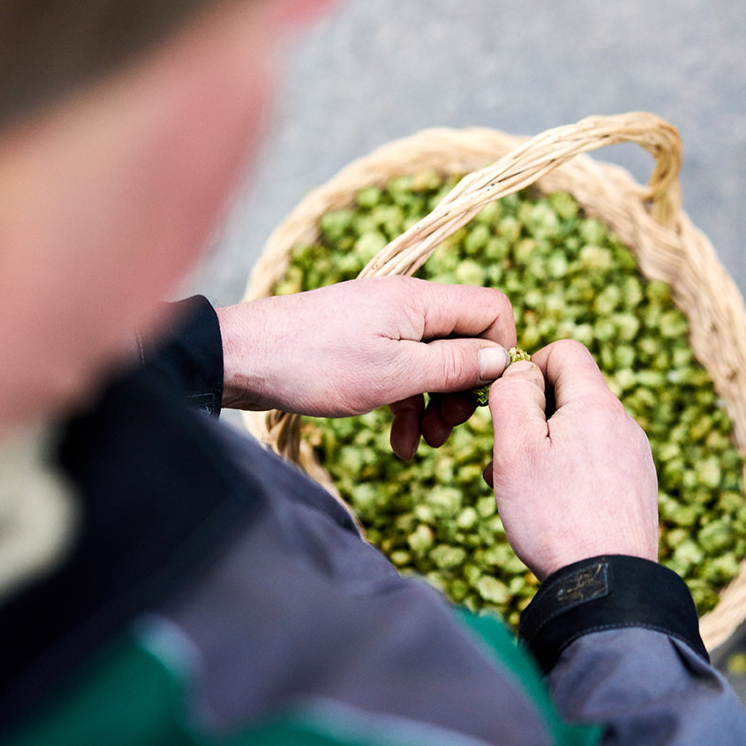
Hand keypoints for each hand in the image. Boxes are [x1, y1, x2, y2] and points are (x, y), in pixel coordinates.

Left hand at [217, 277, 514, 457]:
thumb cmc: (316, 363)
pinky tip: (398, 442)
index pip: (491, 308)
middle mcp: (407, 306)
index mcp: (421, 301)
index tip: (487, 394)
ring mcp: (383, 325)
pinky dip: (406, 406)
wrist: (243, 360)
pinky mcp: (362, 346)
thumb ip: (454, 365)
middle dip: (465, 388)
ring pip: (433, 362)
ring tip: (424, 443)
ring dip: (435, 405)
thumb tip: (502, 359)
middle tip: (449, 428)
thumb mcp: (395, 374)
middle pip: (465, 339)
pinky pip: (402, 373)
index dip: (500, 350)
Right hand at [486, 340, 658, 580]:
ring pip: (580, 431)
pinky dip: (568, 473)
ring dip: (546, 449)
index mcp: (597, 405)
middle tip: (507, 458)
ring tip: (523, 491)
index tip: (509, 404)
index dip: (529, 367)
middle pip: (571, 394)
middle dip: (532, 417)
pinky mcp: (637, 488)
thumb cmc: (554, 516)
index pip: (565, 351)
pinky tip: (552, 509)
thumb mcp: (516, 449)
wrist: (607, 584)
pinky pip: (596, 462)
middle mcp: (625, 424)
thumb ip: (513, 396)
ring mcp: (635, 458)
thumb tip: (520, 371)